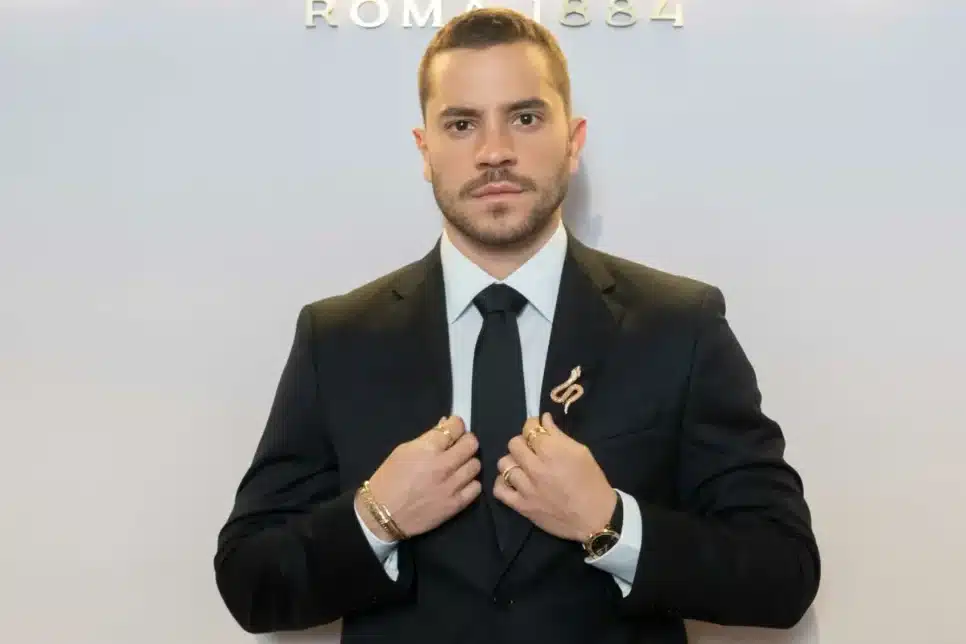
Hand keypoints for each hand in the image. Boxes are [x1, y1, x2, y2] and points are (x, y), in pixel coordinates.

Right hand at [357, 416, 480, 540]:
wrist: (382, 514)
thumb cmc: (389, 479)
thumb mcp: (403, 451)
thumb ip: (427, 438)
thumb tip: (445, 426)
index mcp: (428, 449)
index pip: (456, 427)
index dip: (456, 424)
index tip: (454, 427)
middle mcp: (444, 465)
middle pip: (471, 444)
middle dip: (466, 441)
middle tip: (458, 445)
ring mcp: (452, 486)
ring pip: (476, 465)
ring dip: (468, 462)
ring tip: (458, 466)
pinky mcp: (456, 505)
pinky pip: (476, 488)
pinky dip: (470, 483)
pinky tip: (460, 483)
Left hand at [493, 412, 616, 542]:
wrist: (596, 518)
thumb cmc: (592, 482)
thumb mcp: (581, 452)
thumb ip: (558, 435)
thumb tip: (543, 420)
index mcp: (552, 452)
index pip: (529, 429)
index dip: (532, 425)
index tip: (537, 429)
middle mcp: (536, 468)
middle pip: (513, 444)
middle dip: (522, 442)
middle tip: (532, 449)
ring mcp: (526, 488)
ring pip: (504, 464)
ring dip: (513, 462)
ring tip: (523, 466)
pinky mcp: (522, 506)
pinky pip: (499, 489)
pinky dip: (503, 483)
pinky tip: (514, 482)